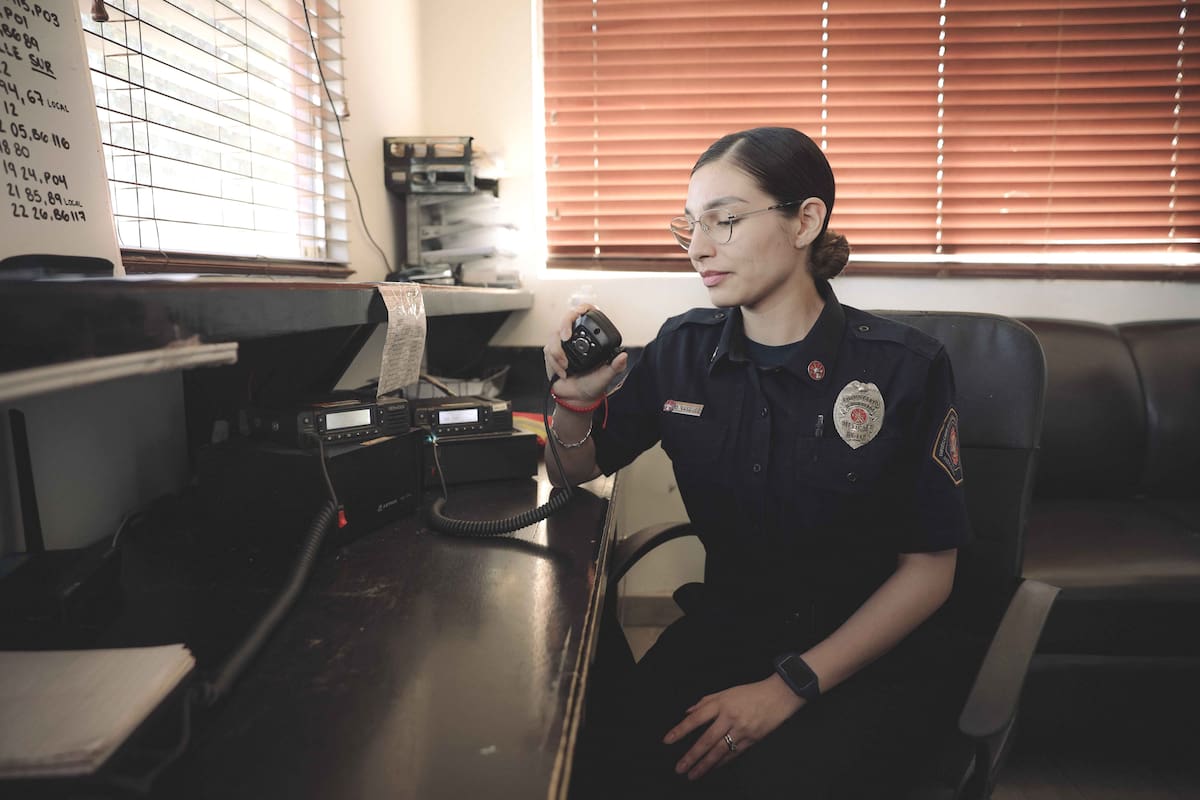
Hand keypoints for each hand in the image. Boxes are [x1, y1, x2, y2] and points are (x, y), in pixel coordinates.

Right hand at [542, 303, 627, 401]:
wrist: (577, 398)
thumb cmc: (593, 384)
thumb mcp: (606, 376)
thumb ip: (615, 366)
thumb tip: (623, 355)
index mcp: (591, 338)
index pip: (585, 313)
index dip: (582, 309)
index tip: (580, 314)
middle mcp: (576, 337)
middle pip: (566, 318)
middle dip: (564, 325)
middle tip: (566, 338)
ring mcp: (563, 343)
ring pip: (555, 336)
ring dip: (558, 352)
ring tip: (567, 366)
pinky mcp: (552, 352)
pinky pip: (549, 350)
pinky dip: (554, 362)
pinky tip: (563, 372)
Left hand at [662, 675, 803, 781]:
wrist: (779, 696)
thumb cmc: (751, 692)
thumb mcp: (726, 691)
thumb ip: (706, 702)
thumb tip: (688, 713)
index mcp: (721, 703)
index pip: (696, 719)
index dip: (680, 730)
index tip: (668, 741)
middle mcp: (730, 717)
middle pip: (707, 739)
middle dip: (691, 755)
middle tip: (679, 768)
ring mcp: (742, 730)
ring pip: (720, 751)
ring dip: (705, 765)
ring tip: (693, 774)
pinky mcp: (752, 739)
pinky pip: (734, 754)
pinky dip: (722, 763)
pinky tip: (712, 769)